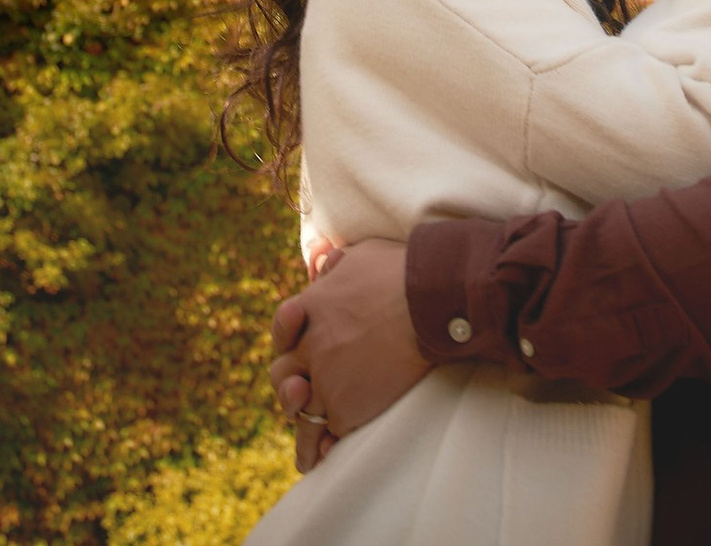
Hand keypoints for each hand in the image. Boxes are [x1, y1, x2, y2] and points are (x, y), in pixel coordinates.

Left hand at [266, 239, 427, 472]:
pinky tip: (327, 456)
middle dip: (290, 386)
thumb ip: (339, 266)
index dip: (288, 339)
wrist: (429, 304)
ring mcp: (325, 382)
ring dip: (304, 428)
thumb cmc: (402, 272)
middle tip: (301, 395)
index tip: (299, 348)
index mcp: (309, 309)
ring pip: (301, 413)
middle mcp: (310, 348)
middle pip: (283, 375)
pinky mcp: (346, 410)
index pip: (281, 330)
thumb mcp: (361, 256)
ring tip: (308, 451)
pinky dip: (327, 446)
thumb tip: (327, 262)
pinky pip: (329, 434)